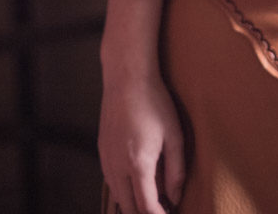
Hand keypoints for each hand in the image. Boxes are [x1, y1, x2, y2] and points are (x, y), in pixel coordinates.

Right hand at [98, 0, 184, 213]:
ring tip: (152, 197)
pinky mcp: (101, 150)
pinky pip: (110, 181)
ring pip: (117, 196)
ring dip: (132, 203)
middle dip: (144, 213)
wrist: (126, 78)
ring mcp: (106, 159)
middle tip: (161, 208)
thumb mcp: (174, 134)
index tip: (170, 213)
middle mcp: (117, 167)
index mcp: (138, 165)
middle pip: (127, 207)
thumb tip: (175, 196)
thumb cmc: (155, 102)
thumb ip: (176, 169)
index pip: (146, 207)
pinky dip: (122, 189)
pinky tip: (136, 181)